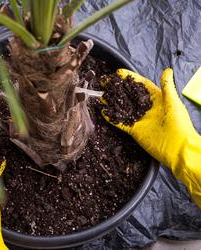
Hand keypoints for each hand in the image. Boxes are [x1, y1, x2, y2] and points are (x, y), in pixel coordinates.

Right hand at [102, 68, 200, 206]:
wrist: (178, 148)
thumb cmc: (179, 124)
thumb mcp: (173, 103)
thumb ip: (167, 86)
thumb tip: (167, 70)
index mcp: (157, 99)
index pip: (141, 85)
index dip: (131, 78)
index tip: (119, 73)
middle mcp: (146, 108)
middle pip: (129, 95)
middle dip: (118, 88)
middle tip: (106, 82)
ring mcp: (139, 119)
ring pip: (123, 108)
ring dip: (113, 102)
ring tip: (102, 95)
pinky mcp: (134, 130)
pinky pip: (120, 122)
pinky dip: (112, 118)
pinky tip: (104, 112)